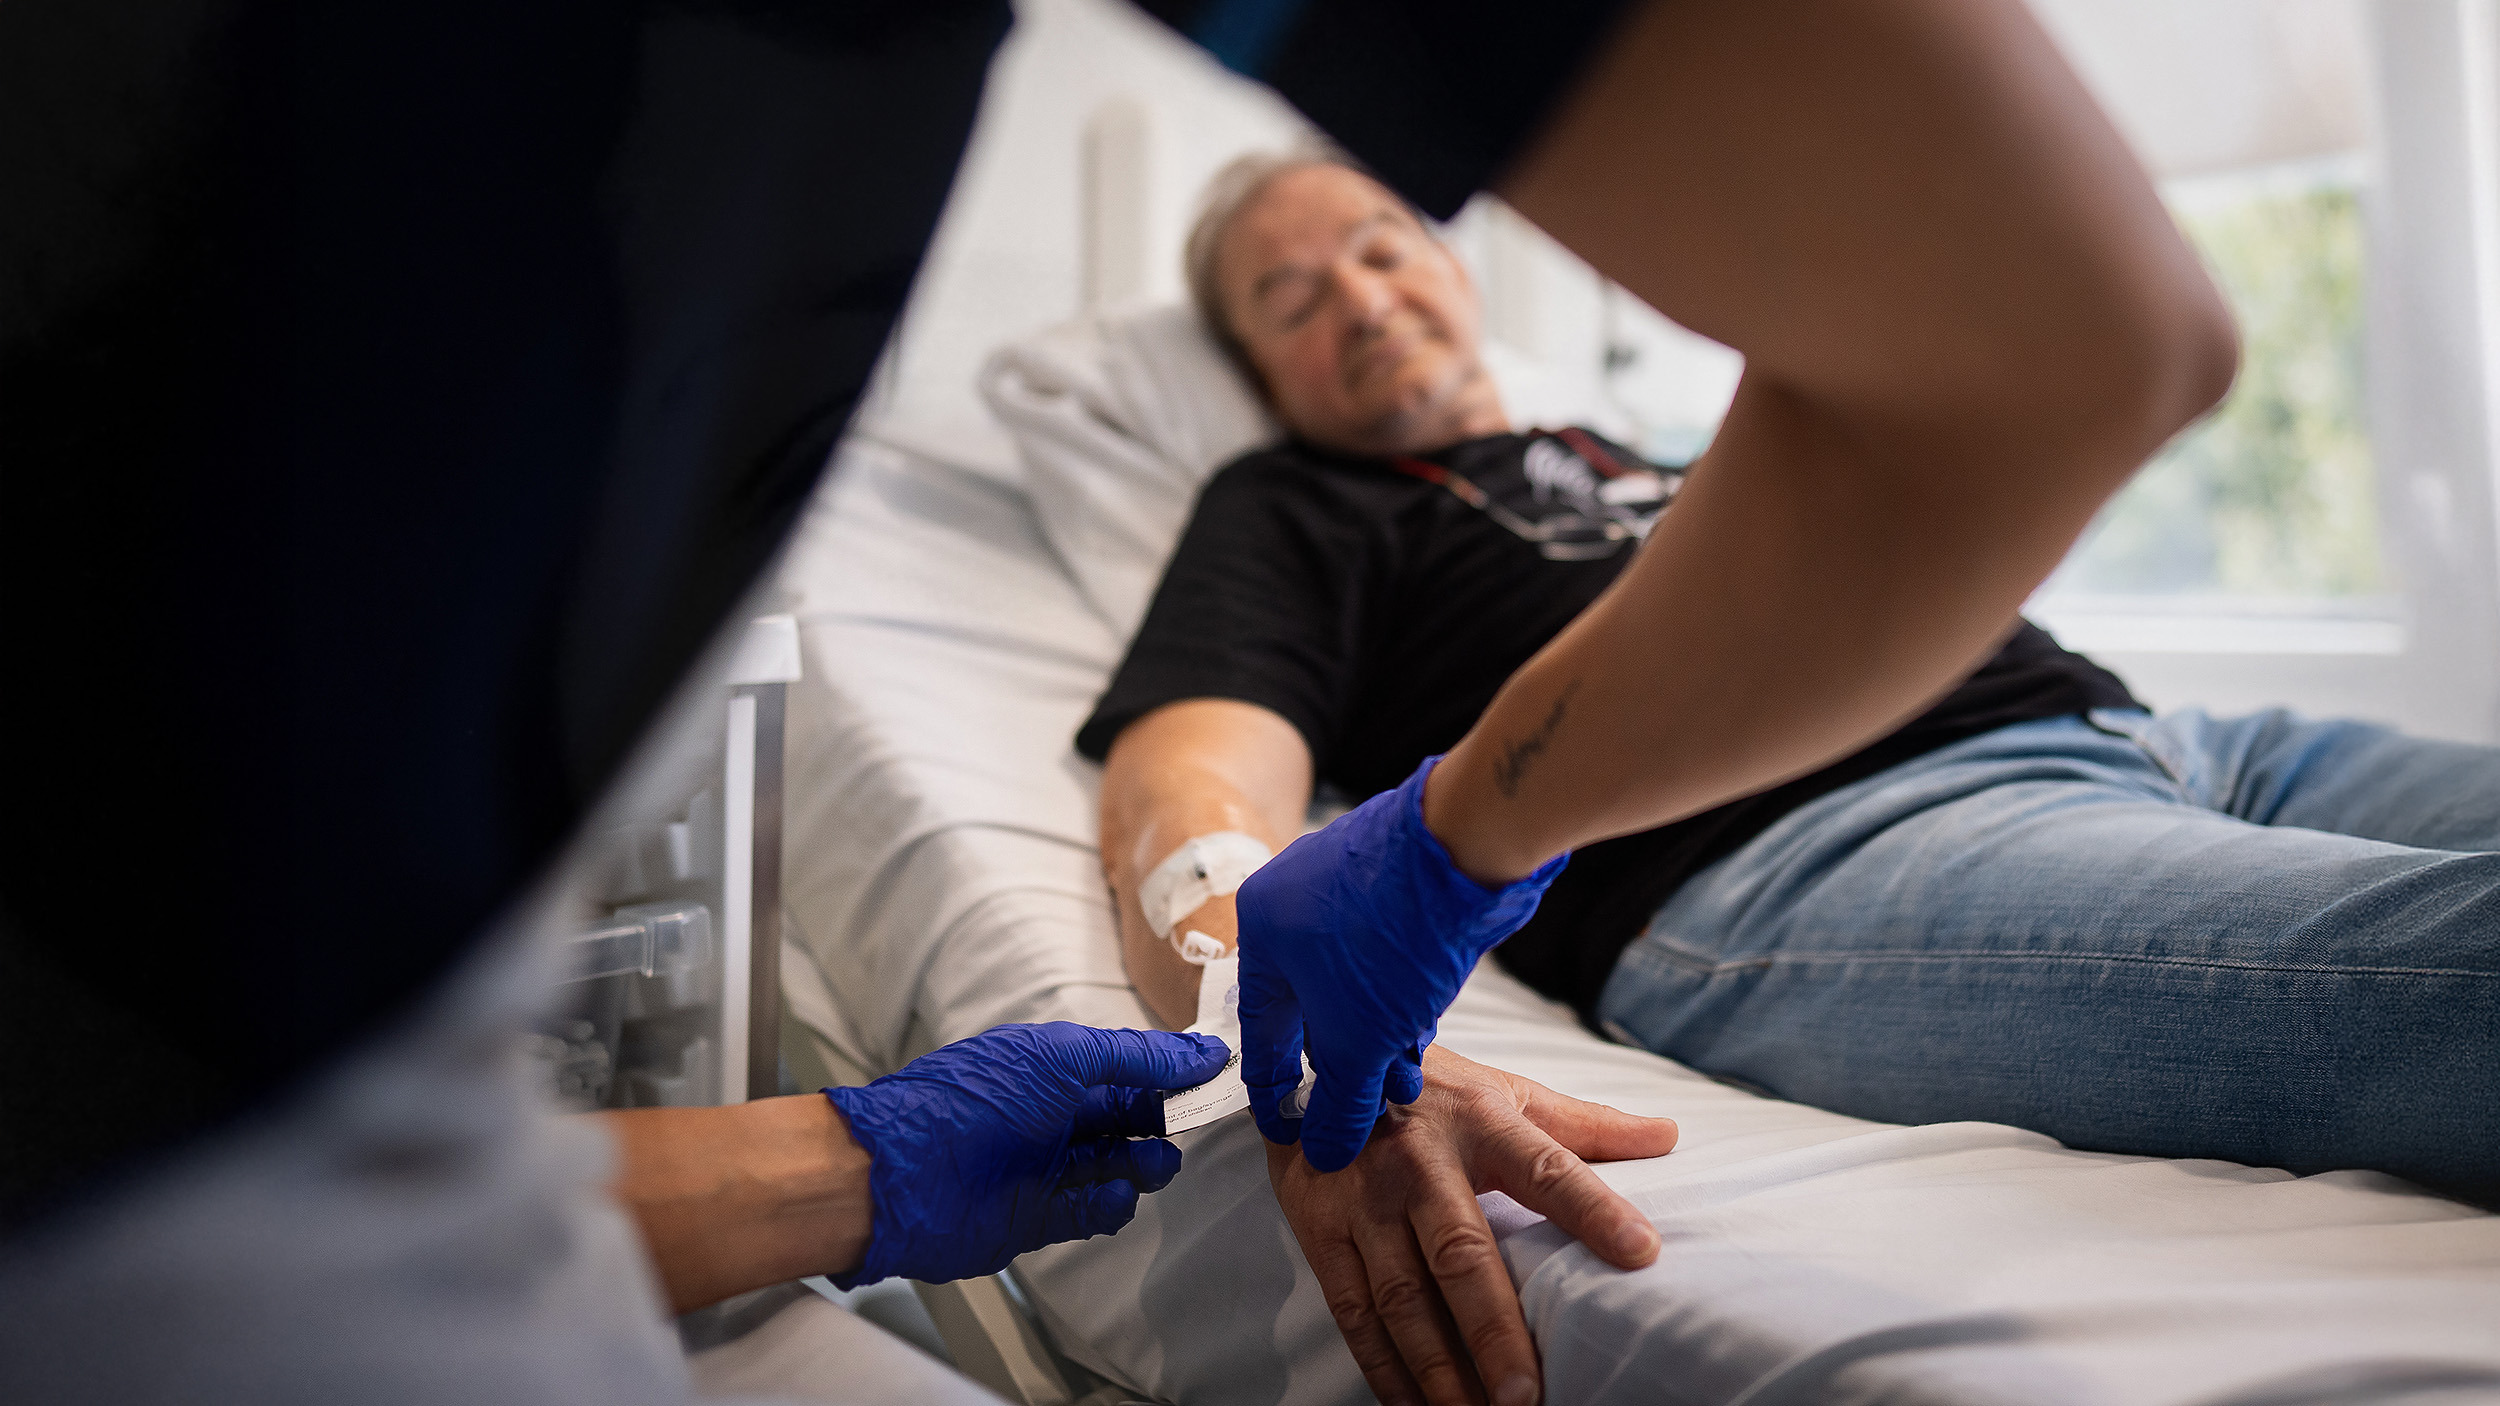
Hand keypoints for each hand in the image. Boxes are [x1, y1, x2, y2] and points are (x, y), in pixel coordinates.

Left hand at [824, 1021, 1228, 1285]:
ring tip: (1156, 1162)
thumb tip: (1203, 1050)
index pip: (1123, 1065)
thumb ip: (1135, 1057)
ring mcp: (1039, 1169)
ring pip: (1111, 1165)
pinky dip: (1110, 1205)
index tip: (1216, 1072)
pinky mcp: (1032, 1219)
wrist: (902, 1177)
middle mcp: (1046, 1115)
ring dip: (1142, 1163)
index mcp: (1048, 1067)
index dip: (1168, 1068)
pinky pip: (1087, 1213)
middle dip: (1161, 1118)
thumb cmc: (976, 1102)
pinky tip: (1118, 1194)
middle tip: (1195, 1121)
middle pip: (1122, 1117)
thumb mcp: (1062, 1059)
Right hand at [1237, 756, 1564, 1170]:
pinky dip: (1399, 997)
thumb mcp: (1358, 1040)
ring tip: (1404, 1077)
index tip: (1287, 1126)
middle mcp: (1295, 898)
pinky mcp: (1393, 876)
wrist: (1465, 845)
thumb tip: (1323, 1150)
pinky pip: (1384, 952)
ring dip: (1377, 1035)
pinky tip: (1423, 1026)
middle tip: (1364, 1105)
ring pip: (1352, 982)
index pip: (1259, 1029)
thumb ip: (1338, 1103)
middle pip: (1310, 1005)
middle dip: (1342, 1063)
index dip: (1275, 1089)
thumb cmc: (1392, 934)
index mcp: (1262, 928)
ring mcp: (1346, 882)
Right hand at [1266, 1047, 1676, 1405]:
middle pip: (1462, 1254)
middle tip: (1527, 1393)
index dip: (1594, 1209)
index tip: (1641, 1253)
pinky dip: (1385, 1367)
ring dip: (1440, 1366)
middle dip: (1494, 1329)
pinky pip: (1354, 1312)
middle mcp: (1418, 1162)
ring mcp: (1363, 1199)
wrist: (1319, 1065)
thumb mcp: (1505, 1091)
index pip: (1547, 1169)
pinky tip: (1416, 1405)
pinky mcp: (1321, 1231)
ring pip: (1403, 1298)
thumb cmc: (1430, 1090)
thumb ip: (1583, 1125)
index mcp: (1479, 1122)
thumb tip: (1667, 1136)